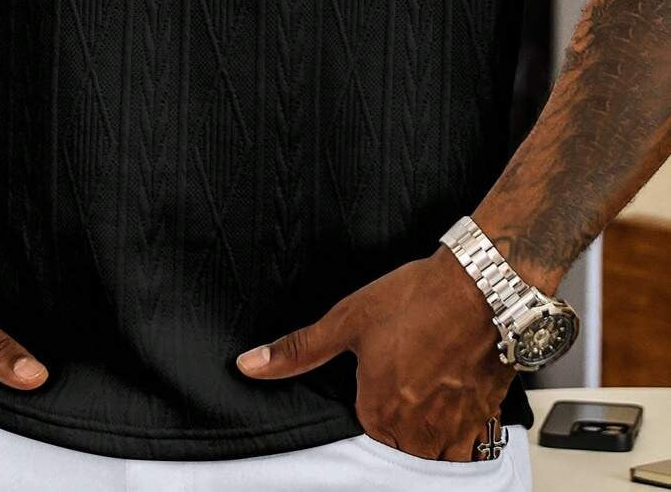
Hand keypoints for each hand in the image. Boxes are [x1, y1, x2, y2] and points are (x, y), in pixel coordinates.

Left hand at [236, 245, 514, 461]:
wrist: (482, 286)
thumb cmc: (420, 299)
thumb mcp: (347, 318)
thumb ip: (298, 350)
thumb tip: (251, 364)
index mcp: (380, 412)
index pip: (365, 426)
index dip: (371, 395)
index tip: (382, 371)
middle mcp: (419, 433)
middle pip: (399, 443)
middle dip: (400, 415)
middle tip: (409, 373)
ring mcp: (457, 430)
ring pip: (435, 451)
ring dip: (431, 428)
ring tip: (432, 383)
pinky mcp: (486, 419)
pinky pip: (470, 446)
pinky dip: (463, 429)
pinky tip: (457, 393)